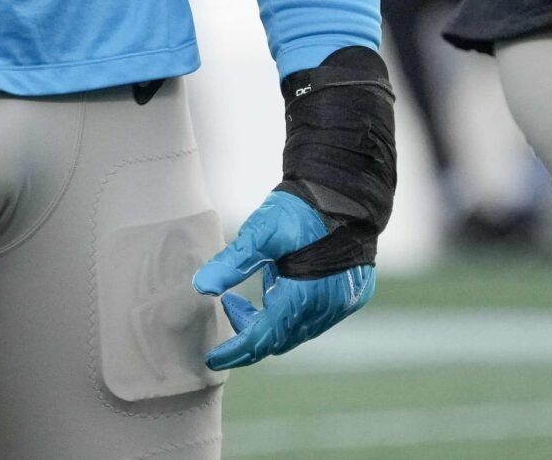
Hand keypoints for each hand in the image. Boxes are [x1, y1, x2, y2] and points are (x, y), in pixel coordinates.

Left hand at [193, 189, 376, 369]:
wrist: (345, 193)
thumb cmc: (300, 211)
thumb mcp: (261, 234)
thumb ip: (232, 263)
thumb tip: (201, 286)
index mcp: (300, 299)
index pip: (261, 340)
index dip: (234, 351)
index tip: (212, 358)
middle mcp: (324, 310)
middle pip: (278, 339)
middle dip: (250, 330)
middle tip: (230, 304)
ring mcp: (341, 306)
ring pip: (298, 331)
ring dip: (272, 321)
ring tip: (257, 290)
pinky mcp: (351, 296)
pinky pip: (316, 318)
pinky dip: (293, 313)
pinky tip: (283, 288)